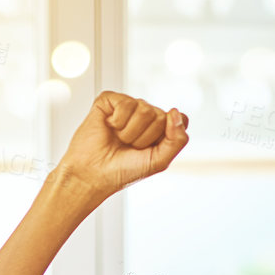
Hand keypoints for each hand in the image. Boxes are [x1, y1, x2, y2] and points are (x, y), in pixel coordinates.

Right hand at [54, 91, 188, 202]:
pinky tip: (109, 127)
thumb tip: (175, 111)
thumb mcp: (159, 161)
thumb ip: (177, 140)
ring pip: (145, 109)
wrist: (93, 174)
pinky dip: (118, 121)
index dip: (167, 136)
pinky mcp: (109, 100)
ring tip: (119, 139)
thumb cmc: (123, 170)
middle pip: (161, 116)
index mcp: (160, 128)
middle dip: (146, 138)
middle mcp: (146, 114)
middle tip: (130, 147)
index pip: (181, 120)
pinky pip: (126, 103)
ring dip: (131, 132)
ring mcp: (128, 106)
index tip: (151, 150)